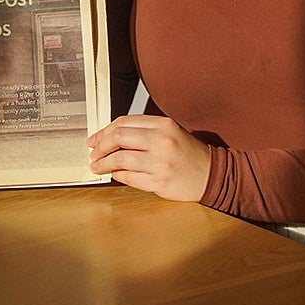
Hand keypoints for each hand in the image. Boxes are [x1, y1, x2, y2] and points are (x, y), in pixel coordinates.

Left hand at [86, 115, 211, 202]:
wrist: (211, 174)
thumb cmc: (187, 154)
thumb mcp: (170, 132)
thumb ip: (144, 131)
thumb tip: (111, 136)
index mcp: (163, 124)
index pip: (124, 122)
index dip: (104, 131)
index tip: (95, 139)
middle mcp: (162, 141)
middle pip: (118, 137)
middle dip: (100, 146)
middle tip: (93, 153)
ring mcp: (160, 162)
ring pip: (120, 158)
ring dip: (103, 163)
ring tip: (97, 166)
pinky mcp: (159, 182)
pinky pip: (129, 177)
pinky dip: (117, 175)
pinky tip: (114, 174)